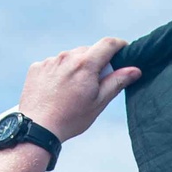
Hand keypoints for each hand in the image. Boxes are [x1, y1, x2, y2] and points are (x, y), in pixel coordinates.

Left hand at [19, 37, 140, 142]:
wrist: (38, 128)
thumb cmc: (71, 118)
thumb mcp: (98, 103)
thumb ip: (116, 82)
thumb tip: (134, 70)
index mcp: (85, 64)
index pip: (108, 44)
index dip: (119, 45)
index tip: (124, 50)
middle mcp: (66, 57)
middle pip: (88, 51)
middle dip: (95, 62)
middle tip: (96, 84)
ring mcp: (50, 61)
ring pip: (70, 58)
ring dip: (76, 68)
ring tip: (72, 92)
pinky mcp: (37, 67)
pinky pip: (53, 65)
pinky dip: (59, 73)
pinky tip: (57, 92)